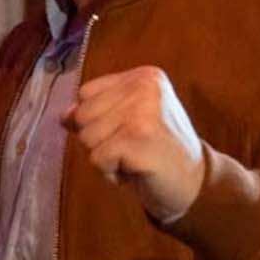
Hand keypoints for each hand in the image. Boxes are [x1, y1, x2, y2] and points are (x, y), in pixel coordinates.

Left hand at [64, 66, 206, 221]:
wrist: (195, 183)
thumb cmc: (158, 151)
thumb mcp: (130, 120)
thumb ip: (99, 110)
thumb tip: (64, 115)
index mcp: (144, 76)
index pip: (86, 93)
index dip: (96, 120)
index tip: (128, 131)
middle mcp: (144, 87)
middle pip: (83, 115)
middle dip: (100, 140)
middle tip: (133, 148)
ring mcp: (143, 112)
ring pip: (87, 138)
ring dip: (106, 157)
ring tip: (135, 158)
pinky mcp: (138, 139)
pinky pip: (97, 159)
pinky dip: (111, 172)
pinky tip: (136, 170)